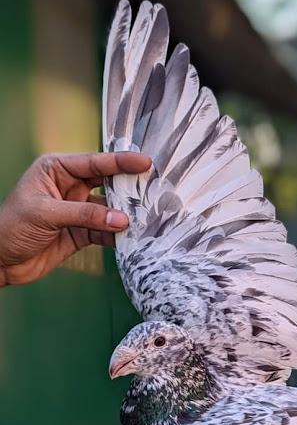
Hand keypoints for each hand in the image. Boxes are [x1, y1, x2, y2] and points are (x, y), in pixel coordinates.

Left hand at [0, 152, 150, 285]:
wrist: (0, 262)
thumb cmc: (10, 227)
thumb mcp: (46, 214)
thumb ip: (85, 214)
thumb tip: (120, 218)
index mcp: (57, 170)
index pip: (94, 163)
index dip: (121, 163)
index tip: (144, 163)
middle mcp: (70, 187)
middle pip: (107, 183)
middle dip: (129, 187)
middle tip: (153, 188)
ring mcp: (78, 210)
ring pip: (110, 209)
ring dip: (126, 214)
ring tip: (146, 217)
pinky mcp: (82, 232)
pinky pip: (106, 231)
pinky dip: (118, 235)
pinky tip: (131, 238)